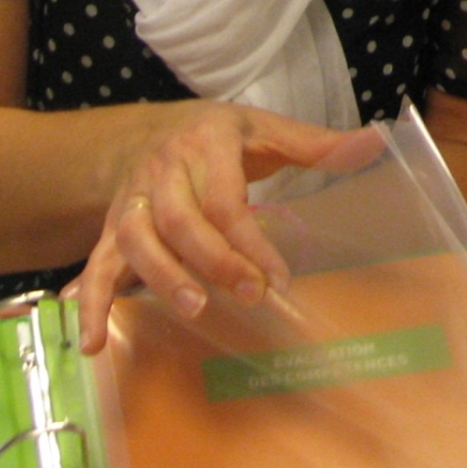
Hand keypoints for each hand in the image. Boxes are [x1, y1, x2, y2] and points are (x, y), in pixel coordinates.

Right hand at [71, 103, 374, 352]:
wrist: (152, 127)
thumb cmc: (221, 136)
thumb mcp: (268, 129)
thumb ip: (318, 144)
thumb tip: (376, 142)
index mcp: (208, 143)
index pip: (224, 199)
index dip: (249, 241)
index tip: (278, 278)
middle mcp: (164, 170)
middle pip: (179, 220)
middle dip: (213, 260)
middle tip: (248, 296)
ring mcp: (132, 200)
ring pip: (136, 239)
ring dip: (162, 277)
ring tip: (193, 310)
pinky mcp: (111, 228)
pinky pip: (95, 263)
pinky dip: (91, 301)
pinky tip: (91, 340)